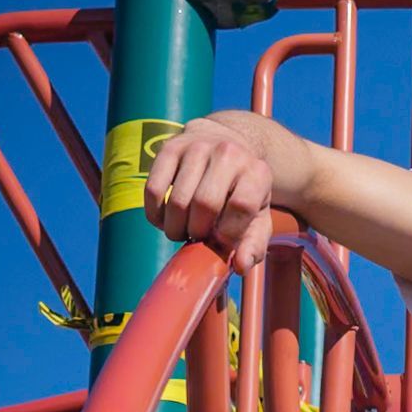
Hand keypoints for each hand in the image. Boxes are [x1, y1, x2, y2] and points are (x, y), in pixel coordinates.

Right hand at [143, 115, 275, 274]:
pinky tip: (165, 219)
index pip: (241, 207)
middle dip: (198, 231)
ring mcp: (197, 147)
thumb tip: (241, 266)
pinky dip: (155, 214)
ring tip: (183, 230)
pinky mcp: (169, 148)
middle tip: (198, 237)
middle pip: (205, 204)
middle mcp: (228, 154)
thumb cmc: (241, 191)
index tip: (221, 240)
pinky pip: (154, 190)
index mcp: (257, 172)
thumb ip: (253, 245)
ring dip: (175, 227)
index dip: (228, 233)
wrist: (226, 145)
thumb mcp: (257, 218)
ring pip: (177, 201)